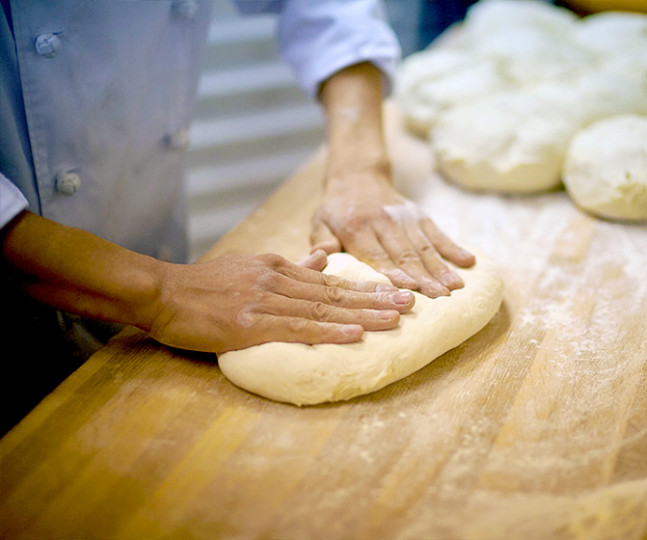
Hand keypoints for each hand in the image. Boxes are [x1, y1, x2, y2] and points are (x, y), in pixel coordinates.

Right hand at [147, 250, 414, 351]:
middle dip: (376, 299)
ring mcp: (264, 301)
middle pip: (336, 293)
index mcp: (279, 268)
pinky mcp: (249, 323)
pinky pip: (296, 328)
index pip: (332, 280)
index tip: (396, 291)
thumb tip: (324, 258)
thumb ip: (291, 266)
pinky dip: (328, 331)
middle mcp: (278, 280)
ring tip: (394, 320)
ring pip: (323, 308)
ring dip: (362, 315)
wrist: (163, 292)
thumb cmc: (206, 285)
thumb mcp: (251, 266)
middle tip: (411, 304)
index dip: (367, 287)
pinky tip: (353, 335)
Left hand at [311, 173, 475, 297]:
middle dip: (424, 277)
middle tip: (440, 297)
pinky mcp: (420, 216)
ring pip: (425, 247)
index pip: (377, 254)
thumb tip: (325, 255)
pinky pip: (438, 234)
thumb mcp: (320, 221)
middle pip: (406, 254)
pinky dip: (454, 248)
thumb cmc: (337, 210)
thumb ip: (321, 240)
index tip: (409, 289)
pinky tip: (468, 262)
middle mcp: (385, 222)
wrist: (358, 176)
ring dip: (441, 268)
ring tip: (456, 287)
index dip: (394, 272)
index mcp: (357, 227)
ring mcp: (405, 218)